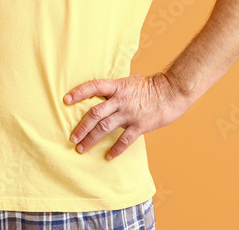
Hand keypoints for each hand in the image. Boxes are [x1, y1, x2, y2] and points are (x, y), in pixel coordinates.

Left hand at [64, 72, 188, 159]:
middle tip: (72, 138)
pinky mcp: (140, 126)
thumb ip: (115, 88)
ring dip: (91, 139)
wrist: (173, 91)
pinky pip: (124, 140)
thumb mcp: (130, 81)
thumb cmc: (151, 85)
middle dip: (81, 127)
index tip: (65, 100)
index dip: (78, 92)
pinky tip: (108, 156)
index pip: (93, 86)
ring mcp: (129, 114)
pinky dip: (115, 149)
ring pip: (105, 128)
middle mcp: (120, 100)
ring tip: (81, 148)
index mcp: (117, 87)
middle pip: (95, 114)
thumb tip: (103, 90)